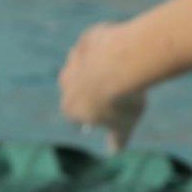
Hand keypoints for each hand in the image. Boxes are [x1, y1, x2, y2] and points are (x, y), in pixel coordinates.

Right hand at [58, 21, 145, 152]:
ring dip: (101, 65)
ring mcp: (74, 58)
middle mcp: (65, 83)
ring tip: (125, 69)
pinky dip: (108, 48)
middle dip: (97, 88)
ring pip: (87, 63)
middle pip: (80, 86)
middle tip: (121, 89)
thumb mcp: (123, 126)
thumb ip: (117, 140)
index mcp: (70, 108)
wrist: (124, 63)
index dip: (99, 113)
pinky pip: (97, 44)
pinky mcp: (86, 39)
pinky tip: (124, 51)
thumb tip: (115, 152)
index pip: (80, 114)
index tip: (115, 110)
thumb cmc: (122, 100)